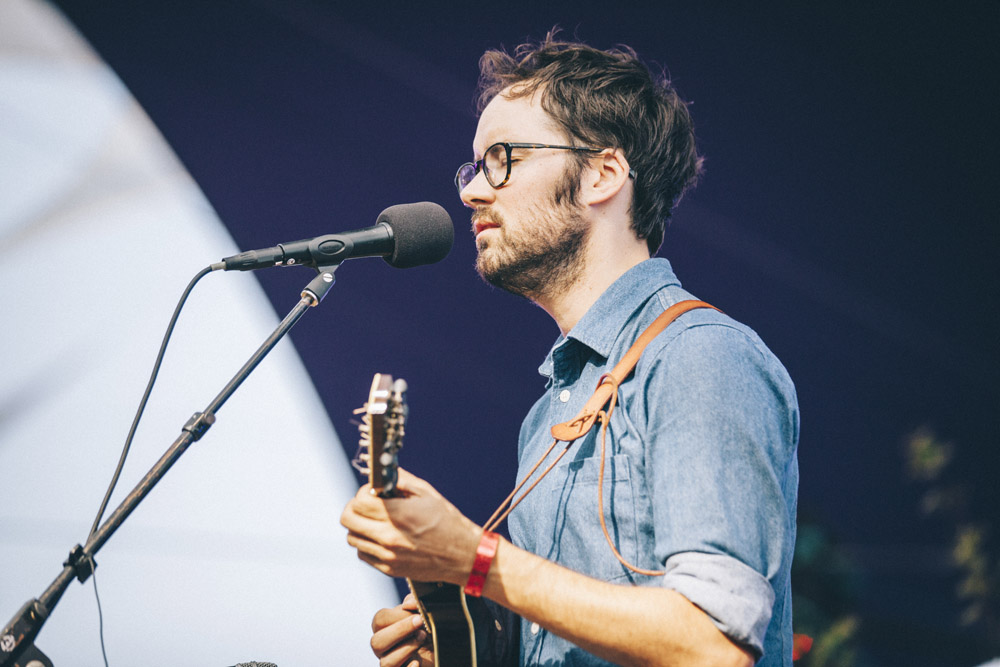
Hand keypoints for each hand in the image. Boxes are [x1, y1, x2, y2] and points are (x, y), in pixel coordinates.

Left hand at [341, 468, 481, 583]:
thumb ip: (401, 480)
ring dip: (358, 526)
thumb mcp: (427, 494)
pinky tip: (380, 537)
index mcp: (399, 515)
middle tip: (366, 505)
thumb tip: (383, 474)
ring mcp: (388, 555)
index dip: (363, 492)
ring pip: (352, 538)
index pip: (359, 501)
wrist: (463, 556)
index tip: (373, 492)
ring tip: (374, 522)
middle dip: (353, 507)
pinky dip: (366, 544)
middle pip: (347, 520)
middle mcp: (389, 537)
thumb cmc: (448, 522)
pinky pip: (363, 554)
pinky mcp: (389, 569)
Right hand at [370, 594, 433, 666]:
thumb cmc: (427, 628)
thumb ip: (414, 604)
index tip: (417, 615)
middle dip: (400, 631)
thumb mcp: (422, 613)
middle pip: (376, 642)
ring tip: (422, 639)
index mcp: (384, 628)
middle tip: (420, 623)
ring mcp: (391, 662)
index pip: (379, 619)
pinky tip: (417, 662)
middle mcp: (383, 648)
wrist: (440, 648)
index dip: (397, 616)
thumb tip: (408, 604)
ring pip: (385, 662)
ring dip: (405, 649)